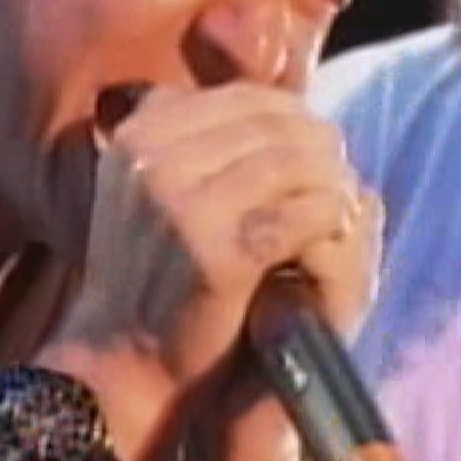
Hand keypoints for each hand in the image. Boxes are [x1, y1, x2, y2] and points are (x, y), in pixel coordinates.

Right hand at [47, 83, 382, 460]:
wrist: (119, 362)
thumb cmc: (153, 275)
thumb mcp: (158, 189)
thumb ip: (205, 143)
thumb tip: (282, 108)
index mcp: (142, 133)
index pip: (247, 99)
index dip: (295, 120)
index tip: (316, 150)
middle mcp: (154, 159)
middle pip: (276, 126)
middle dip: (321, 151)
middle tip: (340, 179)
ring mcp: (181, 204)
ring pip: (294, 165)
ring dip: (332, 185)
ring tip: (342, 208)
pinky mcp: (215, 252)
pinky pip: (299, 214)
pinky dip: (330, 218)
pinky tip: (337, 231)